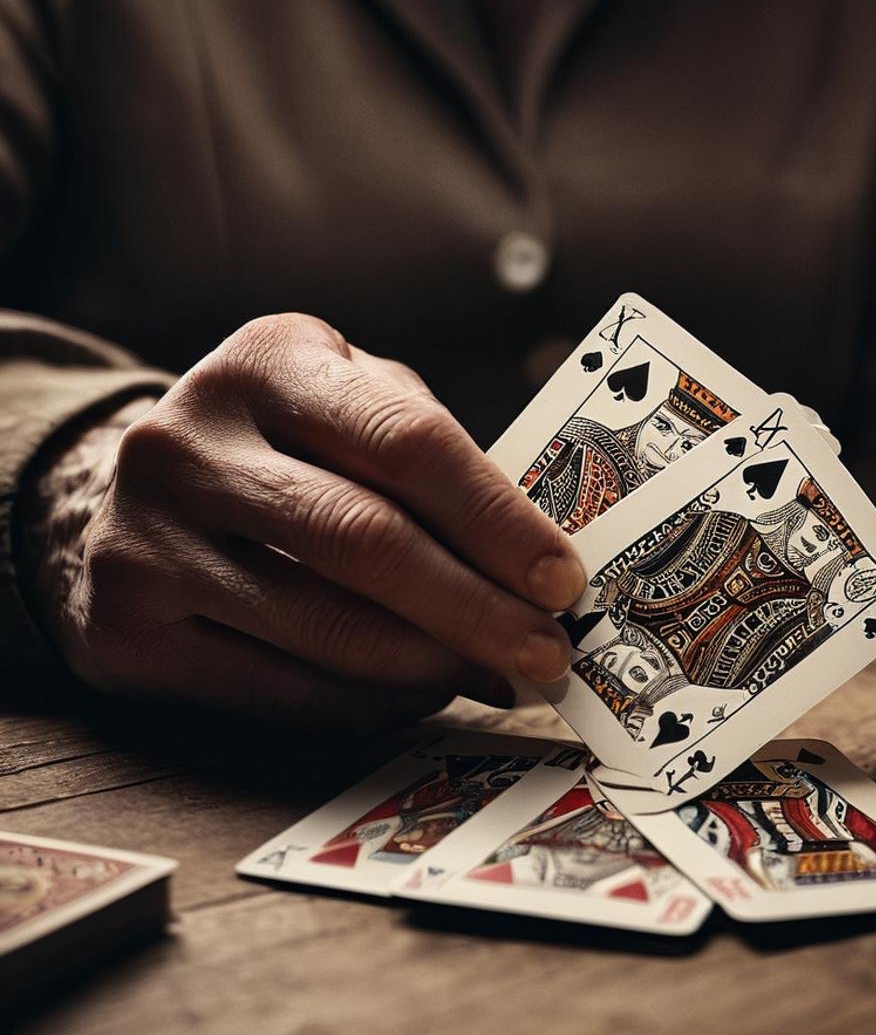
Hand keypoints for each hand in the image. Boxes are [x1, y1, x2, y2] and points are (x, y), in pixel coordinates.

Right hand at [32, 314, 584, 729]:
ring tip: (495, 676)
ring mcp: (145, 540)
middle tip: (547, 653)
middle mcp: (188, 443)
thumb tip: (533, 560)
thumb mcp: (346, 402)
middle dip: (475, 608)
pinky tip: (418, 695)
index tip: (562, 579)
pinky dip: (366, 703)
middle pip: (361, 539)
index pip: (405, 439)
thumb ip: (430, 457)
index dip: (494, 517)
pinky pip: (276, 689)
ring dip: (431, 666)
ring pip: (322, 626)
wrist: (122, 493)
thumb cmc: (281, 444)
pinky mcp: (125, 630)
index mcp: (268, 364)